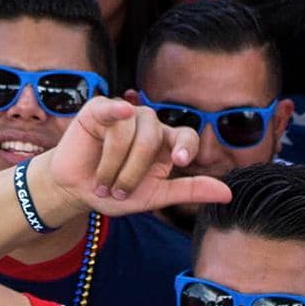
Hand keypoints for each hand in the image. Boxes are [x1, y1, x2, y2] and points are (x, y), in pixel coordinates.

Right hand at [32, 97, 230, 216]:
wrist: (76, 191)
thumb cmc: (115, 192)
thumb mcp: (155, 196)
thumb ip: (189, 191)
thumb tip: (228, 194)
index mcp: (167, 144)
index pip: (187, 137)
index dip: (186, 147)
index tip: (180, 162)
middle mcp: (150, 125)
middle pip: (152, 139)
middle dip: (132, 173)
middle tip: (116, 192)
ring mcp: (125, 115)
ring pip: (130, 132)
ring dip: (113, 165)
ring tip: (101, 181)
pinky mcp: (99, 109)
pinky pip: (112, 108)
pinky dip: (117, 109)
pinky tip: (119, 113)